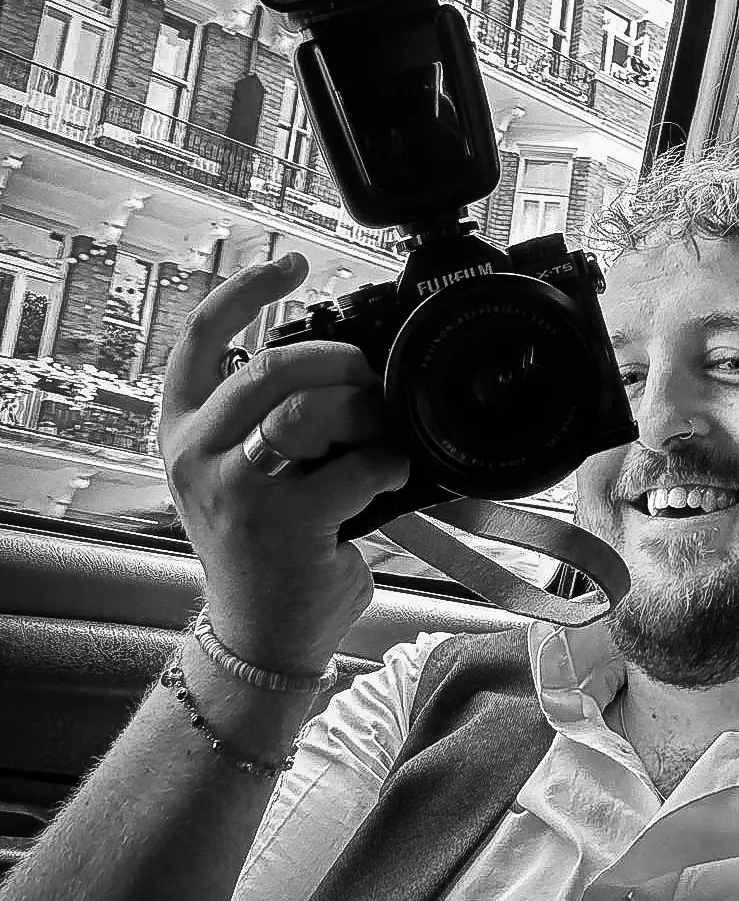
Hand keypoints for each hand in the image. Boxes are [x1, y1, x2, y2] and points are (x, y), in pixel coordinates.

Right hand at [158, 253, 409, 674]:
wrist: (260, 636)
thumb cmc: (266, 547)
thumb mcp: (240, 472)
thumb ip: (271, 418)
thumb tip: (347, 365)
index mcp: (183, 429)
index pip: (201, 336)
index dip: (248, 289)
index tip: (293, 263)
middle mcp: (197, 454)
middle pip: (273, 366)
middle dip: (339, 361)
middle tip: (368, 378)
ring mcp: (236, 490)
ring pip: (309, 409)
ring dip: (364, 411)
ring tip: (380, 431)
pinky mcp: (283, 525)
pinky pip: (355, 467)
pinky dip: (389, 462)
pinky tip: (393, 474)